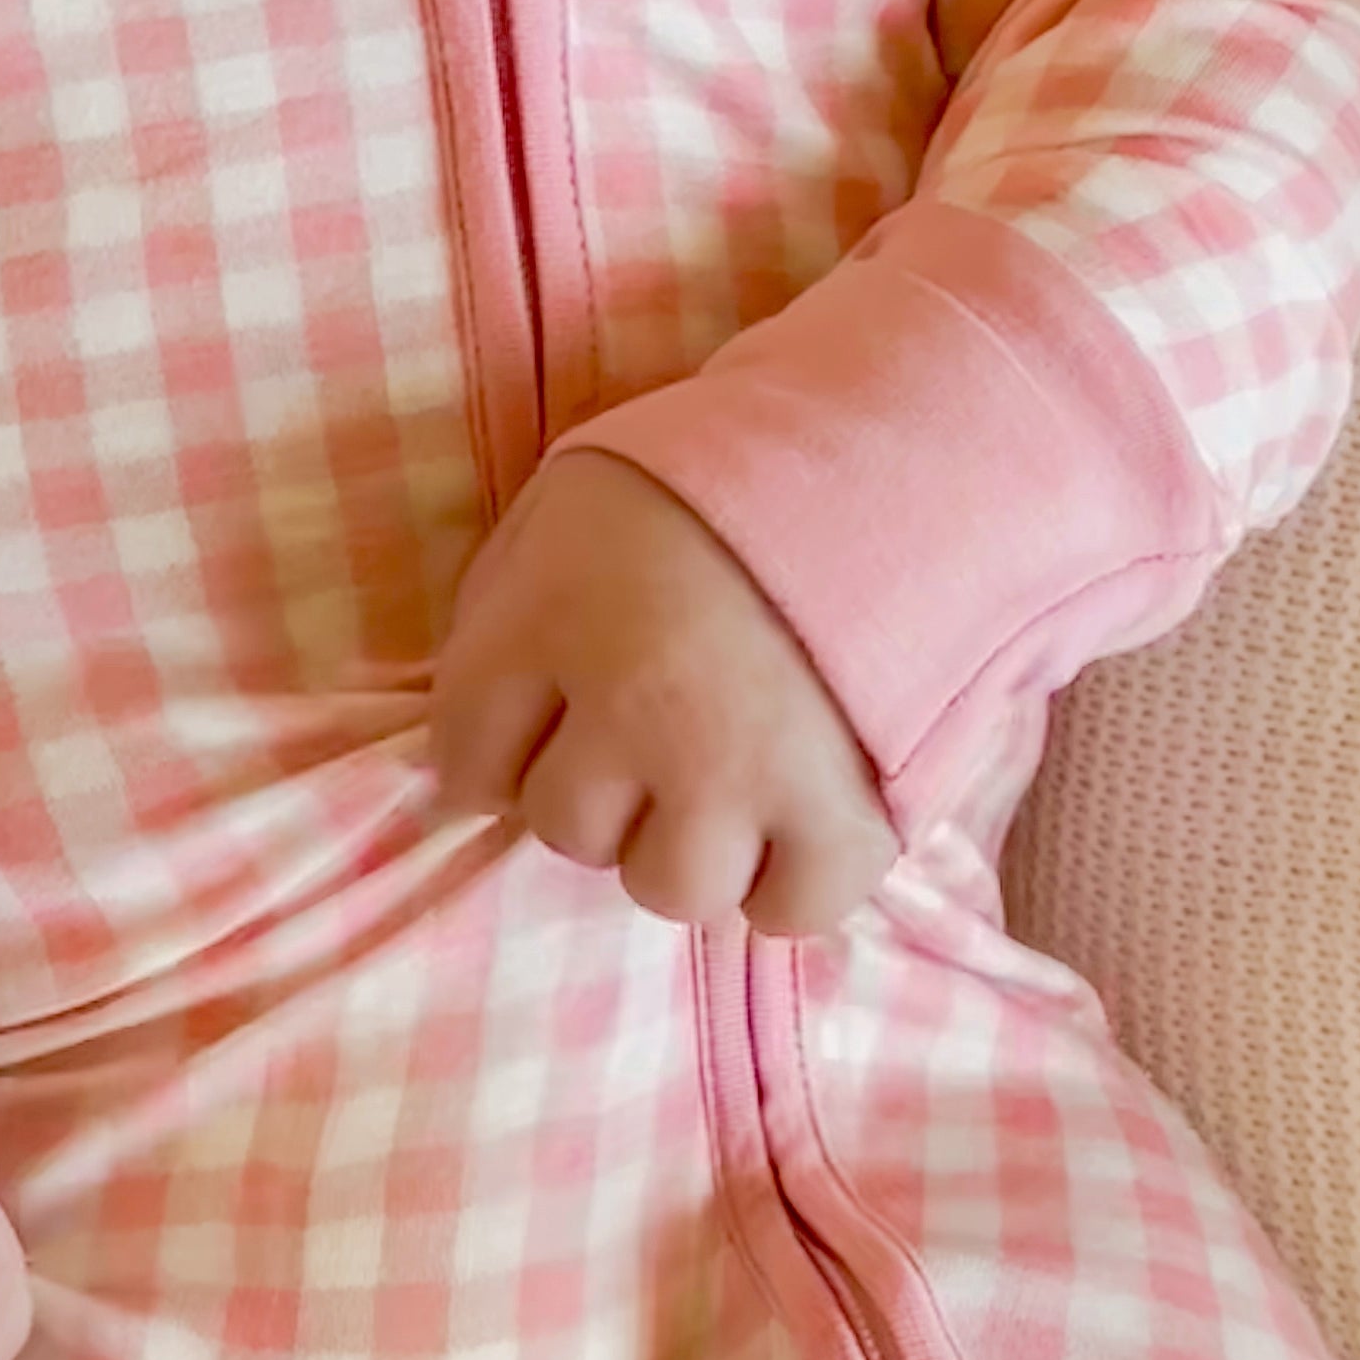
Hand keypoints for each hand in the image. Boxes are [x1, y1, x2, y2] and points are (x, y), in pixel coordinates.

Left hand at [428, 449, 898, 940]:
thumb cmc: (719, 470)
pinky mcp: (844, 817)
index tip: (539, 729)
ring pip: (667, 885)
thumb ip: (505, 604)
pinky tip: (795, 809)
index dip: (494, 751)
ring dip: (686, 840)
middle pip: (564, 826)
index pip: (465, 757)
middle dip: (598, 785)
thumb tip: (460, 747)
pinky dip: (786, 877)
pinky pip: (784, 911)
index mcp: (556, 616)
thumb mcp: (572, 495)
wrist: (899, 447)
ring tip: (726, 771)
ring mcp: (742, 773)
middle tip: (655, 725)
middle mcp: (636, 709)